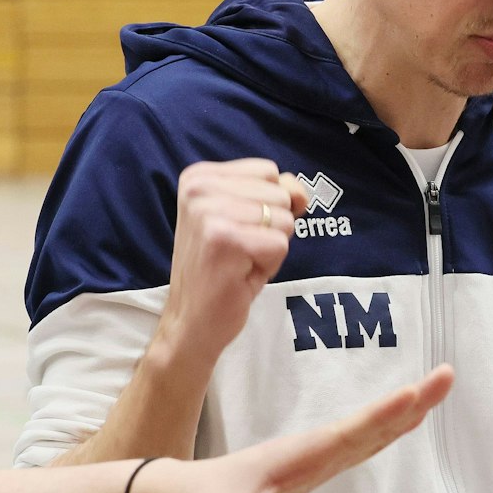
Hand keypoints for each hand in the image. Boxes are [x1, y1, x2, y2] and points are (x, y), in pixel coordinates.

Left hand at [137, 365, 453, 492]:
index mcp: (295, 459)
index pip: (346, 435)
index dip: (381, 418)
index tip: (414, 395)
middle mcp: (308, 452)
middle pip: (367, 424)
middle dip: (408, 403)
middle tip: (447, 376)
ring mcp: (312, 459)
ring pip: (366, 429)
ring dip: (402, 411)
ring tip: (438, 387)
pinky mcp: (311, 469)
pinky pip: (358, 442)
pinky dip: (385, 429)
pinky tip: (404, 421)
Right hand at [162, 160, 309, 352]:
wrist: (192, 321)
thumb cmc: (222, 269)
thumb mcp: (248, 219)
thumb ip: (277, 193)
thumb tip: (301, 192)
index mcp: (199, 176)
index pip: (268, 171)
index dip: (266, 206)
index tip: (236, 230)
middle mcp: (199, 188)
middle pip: (279, 193)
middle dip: (270, 227)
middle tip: (238, 250)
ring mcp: (209, 213)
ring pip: (284, 219)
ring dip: (270, 247)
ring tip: (240, 261)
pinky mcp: (225, 241)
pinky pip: (281, 244)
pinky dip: (270, 265)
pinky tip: (240, 274)